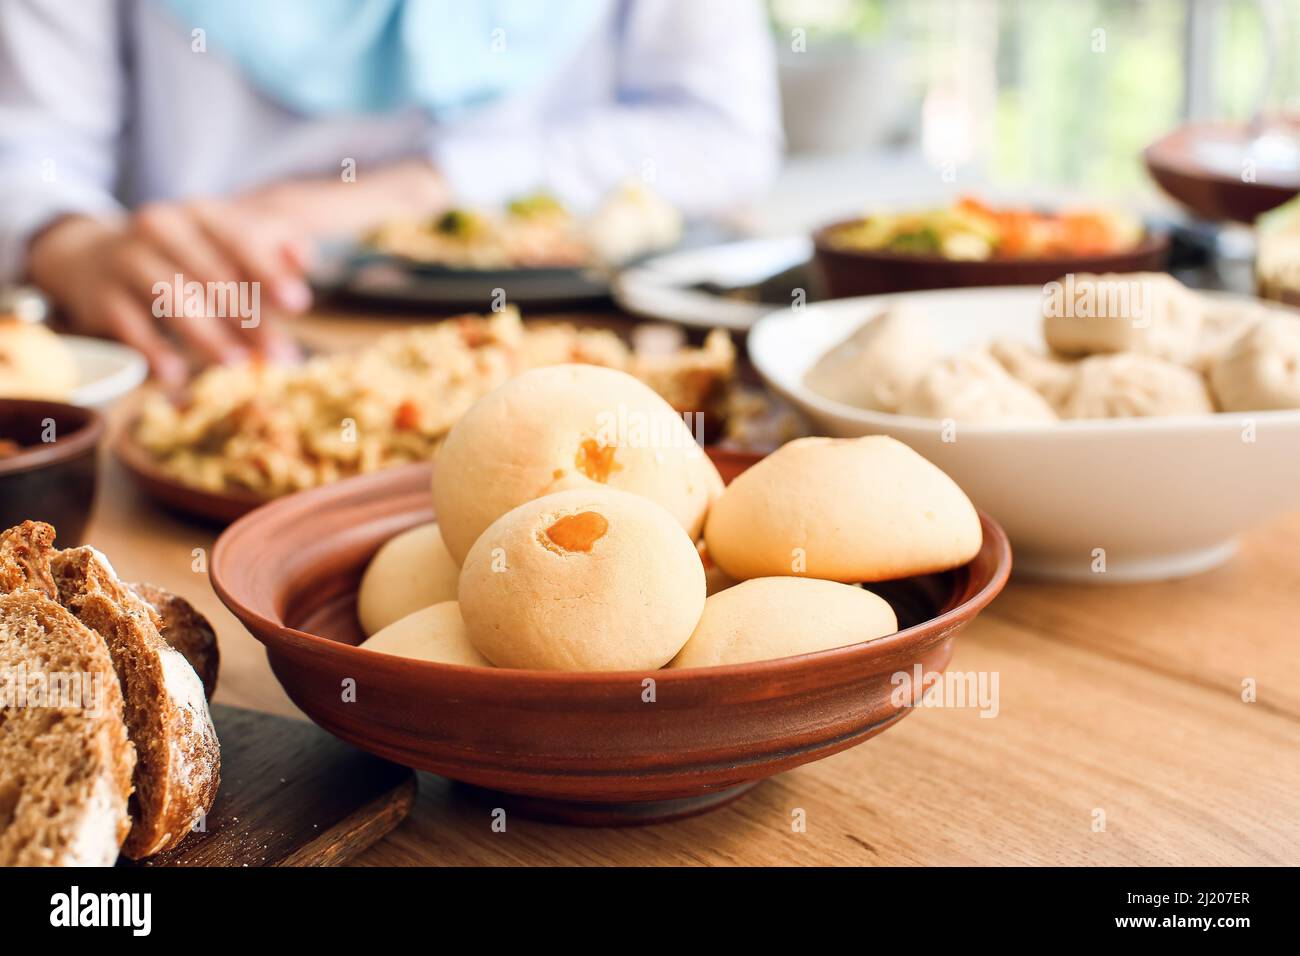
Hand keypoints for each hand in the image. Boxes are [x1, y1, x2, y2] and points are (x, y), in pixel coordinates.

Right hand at [28, 202, 309, 384]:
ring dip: (209, 336)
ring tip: (237, 363)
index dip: (270, 272)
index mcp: (200, 213)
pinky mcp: (100, 294)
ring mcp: (126, 259)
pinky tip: (175, 374)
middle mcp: (160, 228)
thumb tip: (305, 257)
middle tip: (279, 354)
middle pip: (213, 277)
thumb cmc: (186, 256)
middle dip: (250, 319)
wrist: (94, 256)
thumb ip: (271, 250)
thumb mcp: (226, 242)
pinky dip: (152, 350)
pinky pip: (129, 325)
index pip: (240, 240)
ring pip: (174, 300)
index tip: (299, 304)